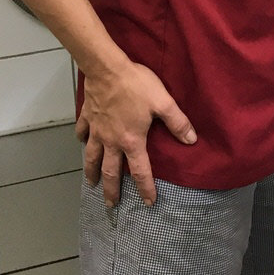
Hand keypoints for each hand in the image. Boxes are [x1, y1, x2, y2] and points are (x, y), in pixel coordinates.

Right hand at [76, 60, 196, 207]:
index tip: (148, 203)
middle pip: (110, 171)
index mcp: (132, 140)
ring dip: (91, 172)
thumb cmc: (137, 85)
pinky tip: (81, 143)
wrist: (107, 69)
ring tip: (91, 183)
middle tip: (110, 205)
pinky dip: (81, 140)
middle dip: (111, 190)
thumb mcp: (163, 103)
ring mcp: (96, 130)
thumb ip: (178, 123)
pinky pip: (82, 133)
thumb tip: (192, 140)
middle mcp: (112, 141)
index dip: (145, 188)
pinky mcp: (87, 117)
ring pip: (91, 157)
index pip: (140, 171)